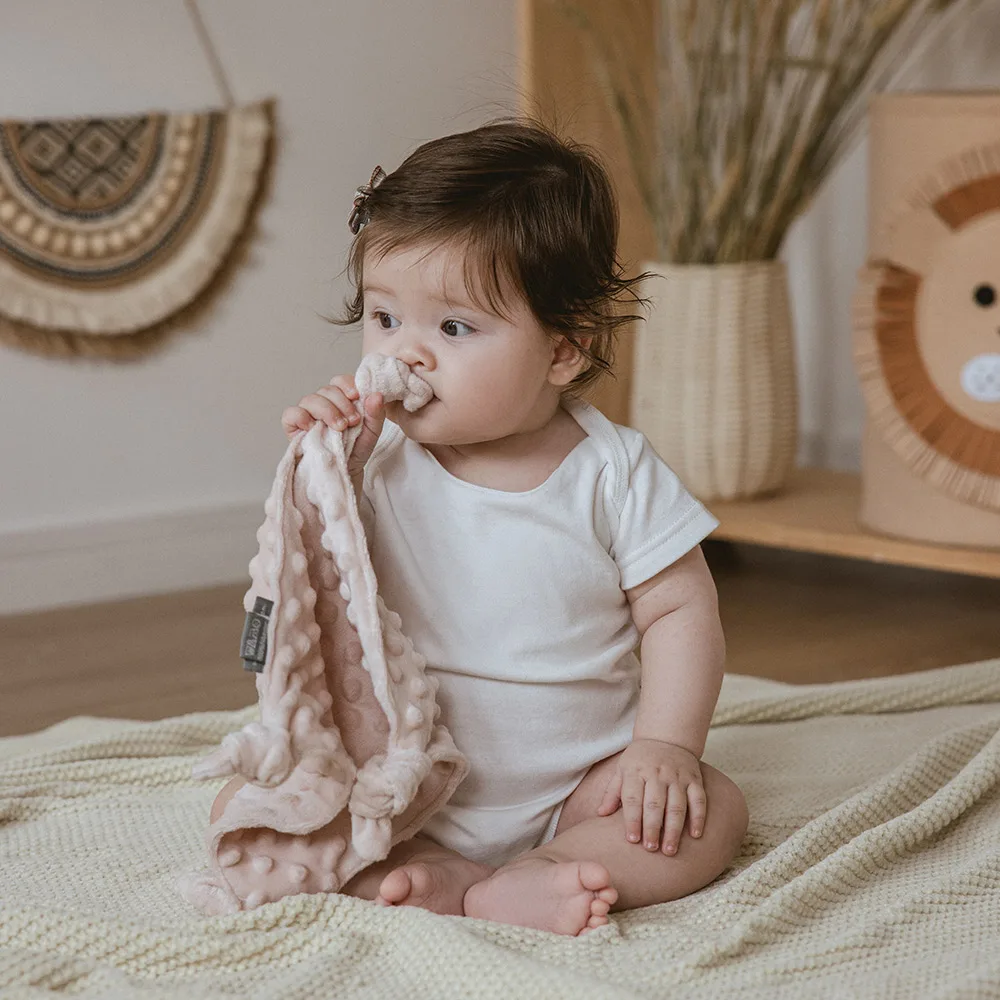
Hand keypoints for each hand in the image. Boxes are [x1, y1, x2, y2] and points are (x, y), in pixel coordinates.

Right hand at [280, 375, 384, 476]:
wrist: (346, 470)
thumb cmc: (357, 448)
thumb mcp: (372, 431)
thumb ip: (376, 413)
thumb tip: (377, 394)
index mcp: (341, 399)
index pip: (339, 381)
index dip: (347, 385)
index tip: (356, 396)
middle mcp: (323, 403)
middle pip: (326, 389)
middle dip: (341, 404)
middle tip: (353, 421)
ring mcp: (307, 413)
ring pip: (310, 399)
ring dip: (327, 411)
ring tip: (340, 428)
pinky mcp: (293, 426)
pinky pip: (291, 414)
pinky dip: (301, 417)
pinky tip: (313, 427)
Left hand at [596, 738, 705, 854]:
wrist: (666, 736)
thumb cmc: (639, 759)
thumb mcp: (622, 770)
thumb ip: (612, 793)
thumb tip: (600, 814)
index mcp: (636, 772)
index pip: (633, 799)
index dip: (632, 820)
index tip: (632, 840)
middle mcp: (657, 773)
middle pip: (655, 804)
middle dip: (653, 828)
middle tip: (651, 849)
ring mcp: (677, 776)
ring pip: (677, 805)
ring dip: (674, 829)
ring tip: (670, 850)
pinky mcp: (694, 779)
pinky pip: (698, 799)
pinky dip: (698, 817)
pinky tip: (695, 835)